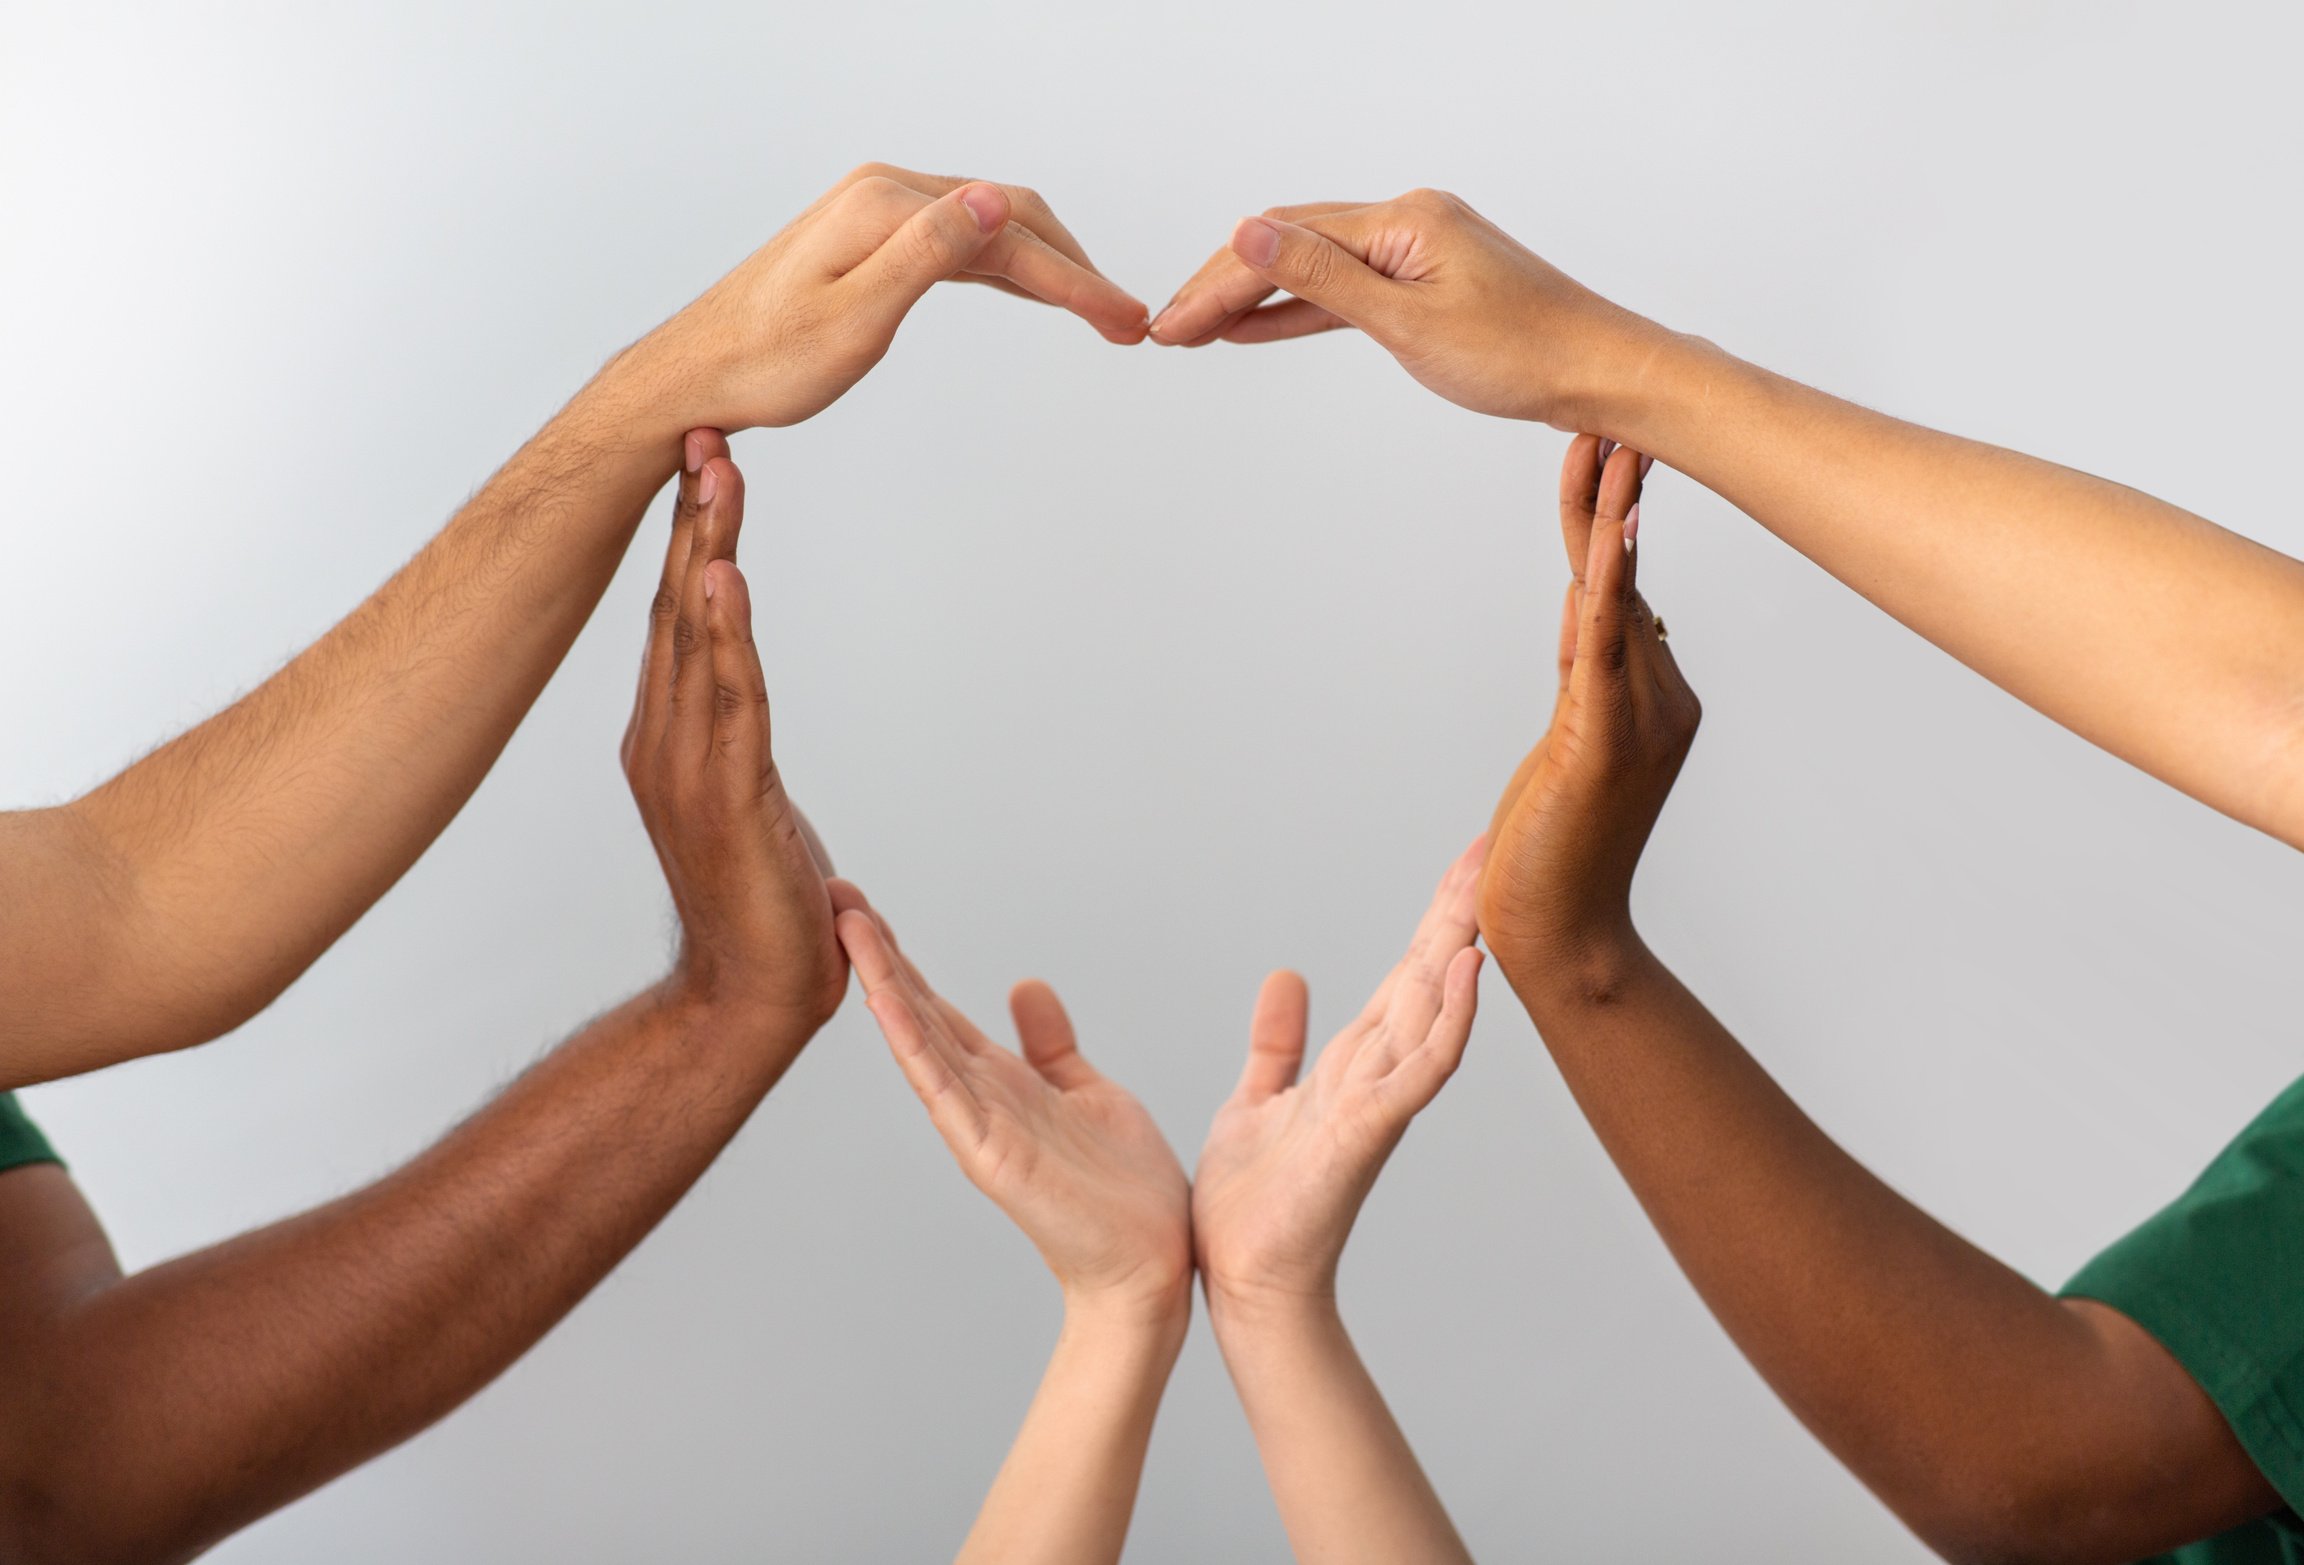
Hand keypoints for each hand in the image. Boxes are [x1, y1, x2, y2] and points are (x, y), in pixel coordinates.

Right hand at [622, 431, 844, 1035]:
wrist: (750, 1001)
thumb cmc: (760, 906)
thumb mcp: (746, 801)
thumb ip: (736, 745)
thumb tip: (745, 711)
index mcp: (666, 741)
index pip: (676, 622)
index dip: (690, 540)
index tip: (704, 464)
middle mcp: (662, 743)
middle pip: (678, 609)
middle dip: (695, 518)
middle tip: (704, 432)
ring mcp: (686, 768)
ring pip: (697, 637)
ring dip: (708, 549)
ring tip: (715, 474)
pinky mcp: (726, 796)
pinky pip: (729, 697)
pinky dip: (727, 632)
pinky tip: (723, 576)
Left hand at [625, 163, 1147, 431]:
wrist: (694, 375)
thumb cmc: (764, 362)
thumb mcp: (854, 318)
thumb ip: (927, 256)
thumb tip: (991, 201)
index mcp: (884, 207)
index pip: (1007, 236)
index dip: (1075, 281)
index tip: (1126, 323)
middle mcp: (883, 195)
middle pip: (1008, 217)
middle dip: (1075, 269)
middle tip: (1127, 322)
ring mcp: (875, 213)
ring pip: (988, 229)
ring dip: (1048, 268)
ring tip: (1100, 312)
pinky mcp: (869, 239)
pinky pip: (957, 243)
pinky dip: (1007, 268)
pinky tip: (1034, 293)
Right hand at [835, 891, 1192, 1321]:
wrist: (1151, 1265)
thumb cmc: (1122, 1191)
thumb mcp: (1085, 1092)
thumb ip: (1049, 1045)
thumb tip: (1024, 986)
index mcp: (999, 1082)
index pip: (937, 1007)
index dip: (900, 956)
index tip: (861, 906)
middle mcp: (978, 1099)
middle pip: (916, 1012)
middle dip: (877, 953)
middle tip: (833, 891)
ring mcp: (979, 1126)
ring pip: (920, 1041)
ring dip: (885, 983)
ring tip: (850, 926)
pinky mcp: (991, 1155)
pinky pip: (945, 1090)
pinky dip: (914, 1045)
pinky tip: (887, 1003)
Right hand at [1146, 189, 1662, 428]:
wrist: (1600, 371)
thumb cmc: (1523, 354)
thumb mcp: (1407, 324)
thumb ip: (1321, 279)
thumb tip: (1248, 231)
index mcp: (1404, 220)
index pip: (1284, 241)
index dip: (1219, 283)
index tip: (1171, 325)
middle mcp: (1409, 220)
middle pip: (1290, 242)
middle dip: (1222, 284)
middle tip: (1167, 329)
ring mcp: (1421, 248)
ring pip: (1314, 265)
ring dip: (1253, 297)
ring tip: (1196, 330)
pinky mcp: (1430, 279)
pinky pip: (1347, 287)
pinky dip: (1299, 308)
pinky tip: (1259, 327)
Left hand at [1192, 842, 1485, 1319]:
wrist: (1245, 1282)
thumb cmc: (1255, 1206)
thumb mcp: (1259, 1098)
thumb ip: (1279, 1040)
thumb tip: (1287, 976)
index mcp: (1354, 1061)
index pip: (1406, 971)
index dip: (1436, 914)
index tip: (1470, 855)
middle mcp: (1377, 1073)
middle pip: (1428, 975)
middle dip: (1457, 910)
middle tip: (1497, 840)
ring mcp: (1377, 1102)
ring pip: (1431, 1010)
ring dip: (1460, 949)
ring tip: (1486, 886)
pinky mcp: (1365, 1132)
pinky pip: (1417, 1069)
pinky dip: (1445, 1021)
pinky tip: (1463, 973)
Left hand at [1478, 436, 1699, 992]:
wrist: (1559, 931)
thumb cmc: (1559, 844)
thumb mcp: (1576, 739)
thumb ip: (1594, 673)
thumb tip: (1600, 607)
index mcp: (1657, 697)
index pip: (1625, 589)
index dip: (1613, 516)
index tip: (1614, 445)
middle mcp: (1661, 700)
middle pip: (1625, 580)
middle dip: (1617, 498)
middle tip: (1616, 416)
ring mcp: (1638, 723)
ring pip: (1620, 603)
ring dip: (1612, 523)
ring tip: (1613, 448)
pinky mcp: (1601, 746)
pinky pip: (1600, 652)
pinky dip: (1601, 594)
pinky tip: (1606, 544)